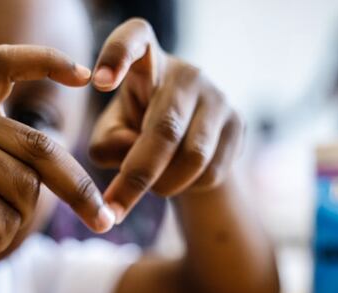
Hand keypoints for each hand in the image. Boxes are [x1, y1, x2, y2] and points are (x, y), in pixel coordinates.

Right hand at [0, 45, 114, 277]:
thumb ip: (7, 153)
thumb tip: (70, 168)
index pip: (5, 63)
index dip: (46, 61)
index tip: (84, 74)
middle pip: (41, 148)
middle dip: (78, 190)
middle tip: (104, 221)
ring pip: (27, 189)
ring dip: (13, 222)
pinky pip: (6, 218)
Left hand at [89, 19, 244, 222]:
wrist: (184, 143)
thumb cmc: (135, 131)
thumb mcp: (110, 137)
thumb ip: (108, 145)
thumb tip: (132, 154)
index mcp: (146, 61)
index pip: (135, 36)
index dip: (118, 54)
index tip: (99, 82)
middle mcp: (186, 73)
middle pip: (164, 128)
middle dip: (137, 176)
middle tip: (114, 210)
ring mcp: (217, 97)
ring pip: (192, 157)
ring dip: (165, 185)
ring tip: (152, 187)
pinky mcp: (238, 124)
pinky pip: (212, 171)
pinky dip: (188, 188)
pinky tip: (177, 180)